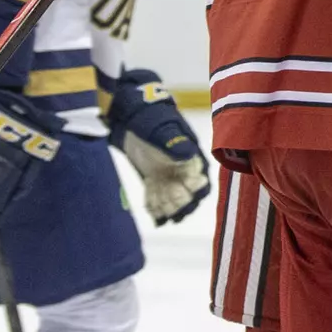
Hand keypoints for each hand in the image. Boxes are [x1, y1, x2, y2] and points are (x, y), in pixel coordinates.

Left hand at [107, 69, 211, 225]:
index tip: (189, 195)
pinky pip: (158, 196)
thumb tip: (189, 154)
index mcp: (191, 154)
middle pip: (189, 193)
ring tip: (161, 216)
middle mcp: (182, 167)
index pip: (201, 178)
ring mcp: (168, 173)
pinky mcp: (154, 177)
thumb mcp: (162, 129)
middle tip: (172, 212)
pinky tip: (153, 215)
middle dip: (182, 204)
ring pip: (173, 197)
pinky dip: (156, 206)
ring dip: (169, 208)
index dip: (197, 189)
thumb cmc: (150, 118)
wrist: (130, 115)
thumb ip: (174, 142)